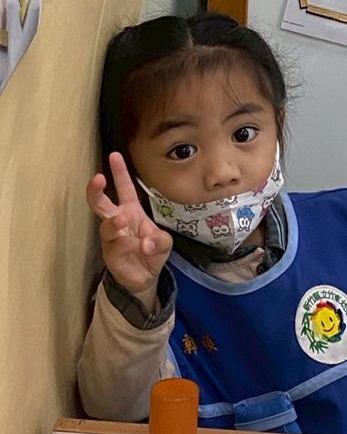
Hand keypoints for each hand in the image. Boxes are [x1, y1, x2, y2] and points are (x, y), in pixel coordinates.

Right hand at [86, 152, 172, 302]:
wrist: (145, 278)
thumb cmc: (152, 251)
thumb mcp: (163, 242)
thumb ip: (159, 240)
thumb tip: (147, 243)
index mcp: (131, 210)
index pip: (124, 188)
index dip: (119, 172)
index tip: (114, 155)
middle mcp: (118, 220)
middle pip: (101, 203)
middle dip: (96, 191)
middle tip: (97, 179)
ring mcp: (112, 238)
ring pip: (106, 226)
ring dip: (113, 222)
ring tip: (120, 220)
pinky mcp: (110, 254)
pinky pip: (117, 246)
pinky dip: (129, 246)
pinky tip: (140, 247)